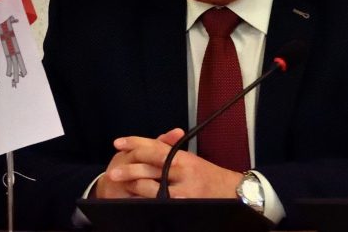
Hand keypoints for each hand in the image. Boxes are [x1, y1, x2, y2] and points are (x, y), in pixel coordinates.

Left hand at [107, 129, 242, 198]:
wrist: (234, 192)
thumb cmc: (210, 176)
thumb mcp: (191, 160)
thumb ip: (171, 152)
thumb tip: (150, 144)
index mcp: (182, 157)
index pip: (154, 146)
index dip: (134, 143)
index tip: (118, 143)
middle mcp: (182, 170)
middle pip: (150, 165)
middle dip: (129, 168)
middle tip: (113, 172)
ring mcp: (183, 190)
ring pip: (153, 186)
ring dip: (135, 186)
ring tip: (122, 188)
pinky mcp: (184, 205)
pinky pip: (161, 202)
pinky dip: (148, 202)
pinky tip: (138, 201)